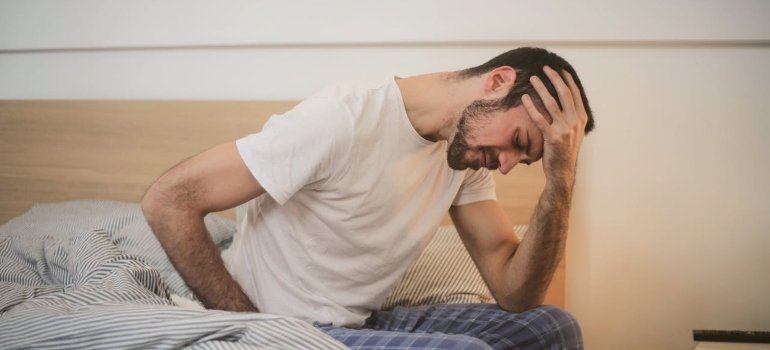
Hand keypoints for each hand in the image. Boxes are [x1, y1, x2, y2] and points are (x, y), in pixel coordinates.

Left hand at [521, 66, 587, 185]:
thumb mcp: (573, 132)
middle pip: (564, 94)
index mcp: (581, 118)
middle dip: (555, 79)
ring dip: (542, 88)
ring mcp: (565, 130)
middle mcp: (575, 122)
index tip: (560, 69)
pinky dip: (531, 107)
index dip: (567, 80)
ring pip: (552, 104)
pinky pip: (540, 119)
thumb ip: (571, 117)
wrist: (562, 172)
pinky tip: (525, 98)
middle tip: (545, 68)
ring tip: (533, 78)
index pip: (575, 94)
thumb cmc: (564, 151)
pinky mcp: (552, 138)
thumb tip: (564, 101)